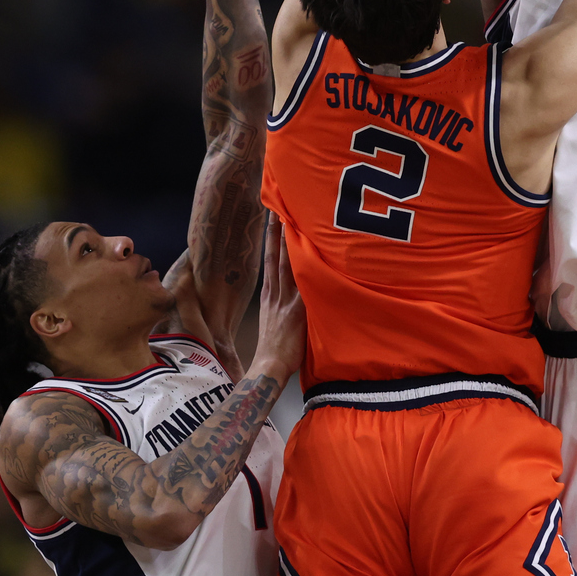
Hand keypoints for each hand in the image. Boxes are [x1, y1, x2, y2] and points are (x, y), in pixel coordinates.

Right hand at [251, 214, 305, 381]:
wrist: (269, 368)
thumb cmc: (276, 354)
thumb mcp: (275, 324)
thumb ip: (282, 309)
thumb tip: (293, 300)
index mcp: (270, 296)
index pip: (271, 261)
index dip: (272, 240)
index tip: (273, 219)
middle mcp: (276, 293)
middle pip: (276, 255)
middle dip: (278, 230)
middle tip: (278, 207)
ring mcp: (286, 299)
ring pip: (286, 262)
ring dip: (287, 239)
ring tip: (288, 216)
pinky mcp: (297, 308)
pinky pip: (301, 281)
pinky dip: (303, 264)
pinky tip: (307, 248)